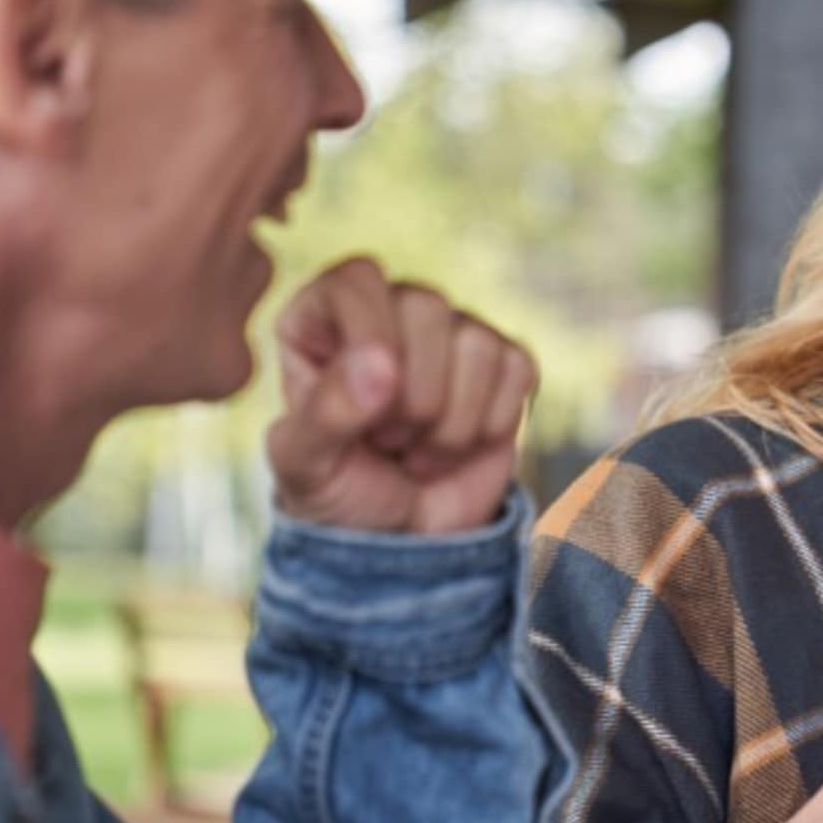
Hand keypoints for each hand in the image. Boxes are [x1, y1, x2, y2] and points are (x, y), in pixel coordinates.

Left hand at [266, 258, 536, 533]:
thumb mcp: (305, 466)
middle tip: (388, 441)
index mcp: (325, 318)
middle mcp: (390, 312)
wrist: (401, 542)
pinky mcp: (503, 367)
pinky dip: (491, 423)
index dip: (371, 336)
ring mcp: (451, 336)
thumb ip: (326, 412)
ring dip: (450, 422)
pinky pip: (517, 368)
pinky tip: (460, 447)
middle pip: (425, 306)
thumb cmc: (338, 494)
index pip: (357, 280)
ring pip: (476, 341)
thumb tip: (381, 363)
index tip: (370, 401)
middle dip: (413, 396)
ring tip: (418, 451)